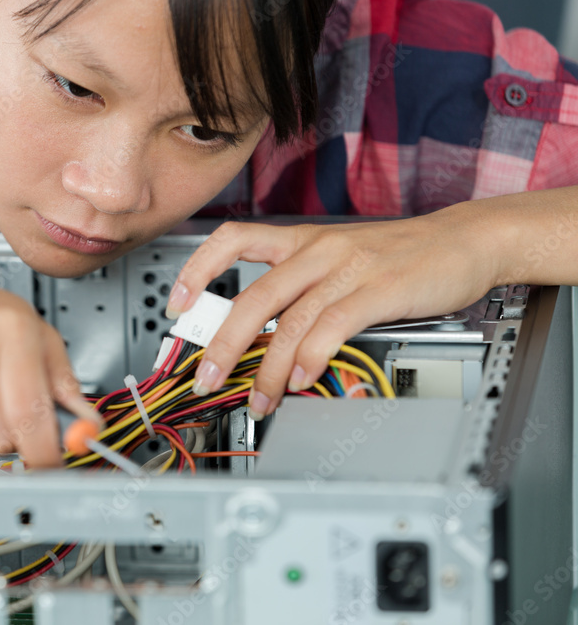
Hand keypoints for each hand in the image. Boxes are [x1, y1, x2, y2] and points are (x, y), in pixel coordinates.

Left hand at [165, 209, 497, 418]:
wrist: (464, 240)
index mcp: (300, 240)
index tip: (175, 302)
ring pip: (290, 321)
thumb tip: (264, 340)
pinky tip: (302, 379)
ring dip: (269, 369)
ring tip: (260, 400)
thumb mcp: (339, 259)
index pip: (232, 239)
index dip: (197, 269)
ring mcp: (347, 269)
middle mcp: (317, 249)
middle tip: (206, 378)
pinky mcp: (378, 289)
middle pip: (253, 297)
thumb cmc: (399, 255)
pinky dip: (311, 357)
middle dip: (222, 344)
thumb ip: (301, 291)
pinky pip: (332, 326)